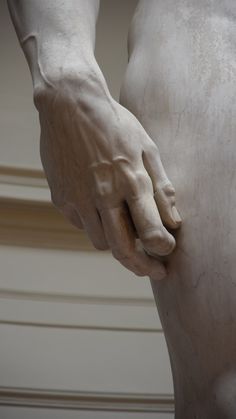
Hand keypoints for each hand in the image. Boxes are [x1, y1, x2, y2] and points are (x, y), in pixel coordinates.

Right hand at [35, 71, 180, 279]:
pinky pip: (81, 224)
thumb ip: (161, 186)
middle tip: (154, 271)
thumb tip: (174, 221)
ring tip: (126, 232)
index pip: (151, 231)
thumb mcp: (146, 147)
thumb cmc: (114, 124)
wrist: (69, 105)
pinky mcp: (61, 197)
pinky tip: (100, 208)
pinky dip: (94, 223)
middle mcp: (104, 194)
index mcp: (130, 180)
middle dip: (142, 267)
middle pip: (123, 249)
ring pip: (100, 242)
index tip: (168, 251)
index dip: (163, 248)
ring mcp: (79, 198)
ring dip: (116, 243)